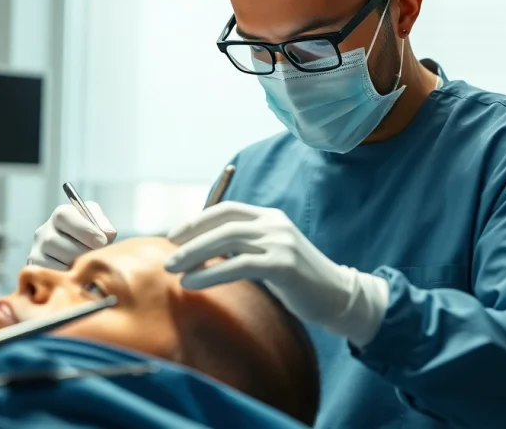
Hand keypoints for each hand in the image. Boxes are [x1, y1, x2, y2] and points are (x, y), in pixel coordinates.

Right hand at [28, 202, 115, 269]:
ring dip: (74, 264)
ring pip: (53, 259)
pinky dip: (66, 274)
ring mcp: (38, 249)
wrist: (81, 251)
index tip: (101, 241)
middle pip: (56, 241)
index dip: (84, 229)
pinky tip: (76, 272)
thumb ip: (103, 225)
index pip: (64, 216)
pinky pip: (51, 273)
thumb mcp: (99, 224)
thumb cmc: (91, 236)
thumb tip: (105, 234)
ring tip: (87, 264)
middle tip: (95, 256)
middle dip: (81, 251)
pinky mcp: (37, 267)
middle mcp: (45, 230)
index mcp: (61, 215)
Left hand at [163, 202, 388, 345]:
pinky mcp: (284, 264)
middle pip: (222, 223)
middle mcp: (274, 224)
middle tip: (167, 256)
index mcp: (269, 217)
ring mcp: (280, 242)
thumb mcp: (268, 255)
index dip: (196, 221)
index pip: (225, 209)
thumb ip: (242, 248)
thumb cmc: (298, 281)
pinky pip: (239, 265)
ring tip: (173, 270)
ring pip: (228, 240)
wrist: (338, 297)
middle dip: (190, 238)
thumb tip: (199, 253)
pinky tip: (192, 283)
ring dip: (195, 254)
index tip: (172, 237)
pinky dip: (211, 274)